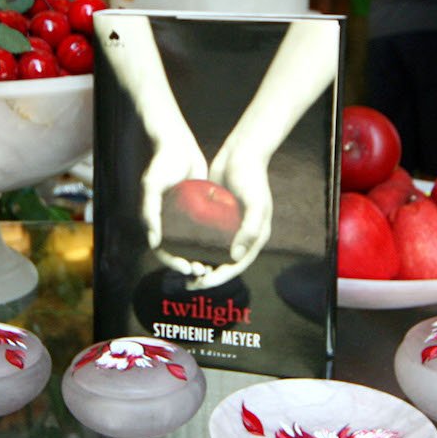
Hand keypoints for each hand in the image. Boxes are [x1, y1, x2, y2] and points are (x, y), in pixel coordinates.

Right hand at [141, 126, 208, 258]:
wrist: (177, 142)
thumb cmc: (161, 163)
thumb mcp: (152, 186)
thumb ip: (149, 213)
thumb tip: (154, 243)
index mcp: (154, 220)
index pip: (162, 249)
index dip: (172, 263)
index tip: (187, 268)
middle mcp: (168, 220)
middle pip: (177, 250)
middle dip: (188, 263)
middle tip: (203, 270)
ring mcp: (183, 214)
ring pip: (191, 242)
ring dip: (200, 255)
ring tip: (213, 264)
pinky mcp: (197, 206)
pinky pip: (203, 227)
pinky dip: (210, 238)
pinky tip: (223, 245)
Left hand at [188, 134, 274, 289]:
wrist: (241, 153)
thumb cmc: (252, 178)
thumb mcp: (255, 204)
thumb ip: (249, 230)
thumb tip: (235, 258)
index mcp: (256, 237)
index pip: (237, 265)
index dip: (220, 277)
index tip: (202, 283)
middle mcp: (243, 235)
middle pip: (225, 263)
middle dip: (208, 276)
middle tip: (189, 284)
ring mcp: (229, 226)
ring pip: (214, 253)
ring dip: (201, 264)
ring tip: (184, 271)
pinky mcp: (217, 216)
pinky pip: (206, 236)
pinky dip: (195, 246)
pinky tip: (180, 251)